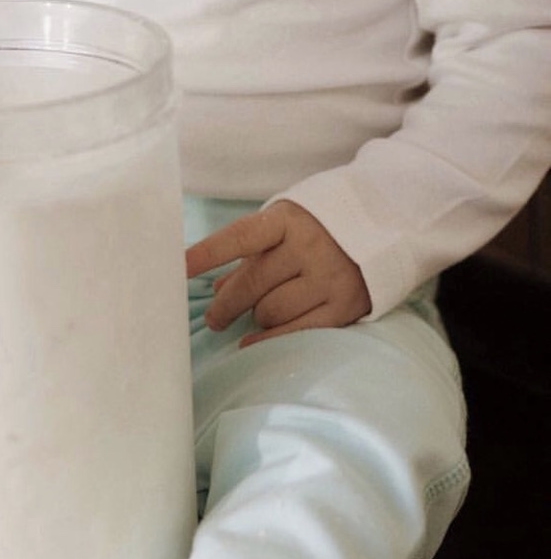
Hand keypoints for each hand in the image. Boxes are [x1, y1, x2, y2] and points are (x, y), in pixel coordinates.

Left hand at [184, 200, 370, 345]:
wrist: (387, 225)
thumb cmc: (321, 225)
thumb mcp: (285, 225)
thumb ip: (252, 252)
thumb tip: (214, 286)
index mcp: (287, 219)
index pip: (237, 238)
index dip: (205, 254)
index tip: (176, 268)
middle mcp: (308, 247)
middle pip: (251, 284)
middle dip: (225, 304)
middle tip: (212, 318)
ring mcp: (328, 277)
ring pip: (270, 311)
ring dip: (254, 318)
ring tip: (250, 317)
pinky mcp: (343, 306)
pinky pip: (296, 331)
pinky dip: (268, 341)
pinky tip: (250, 344)